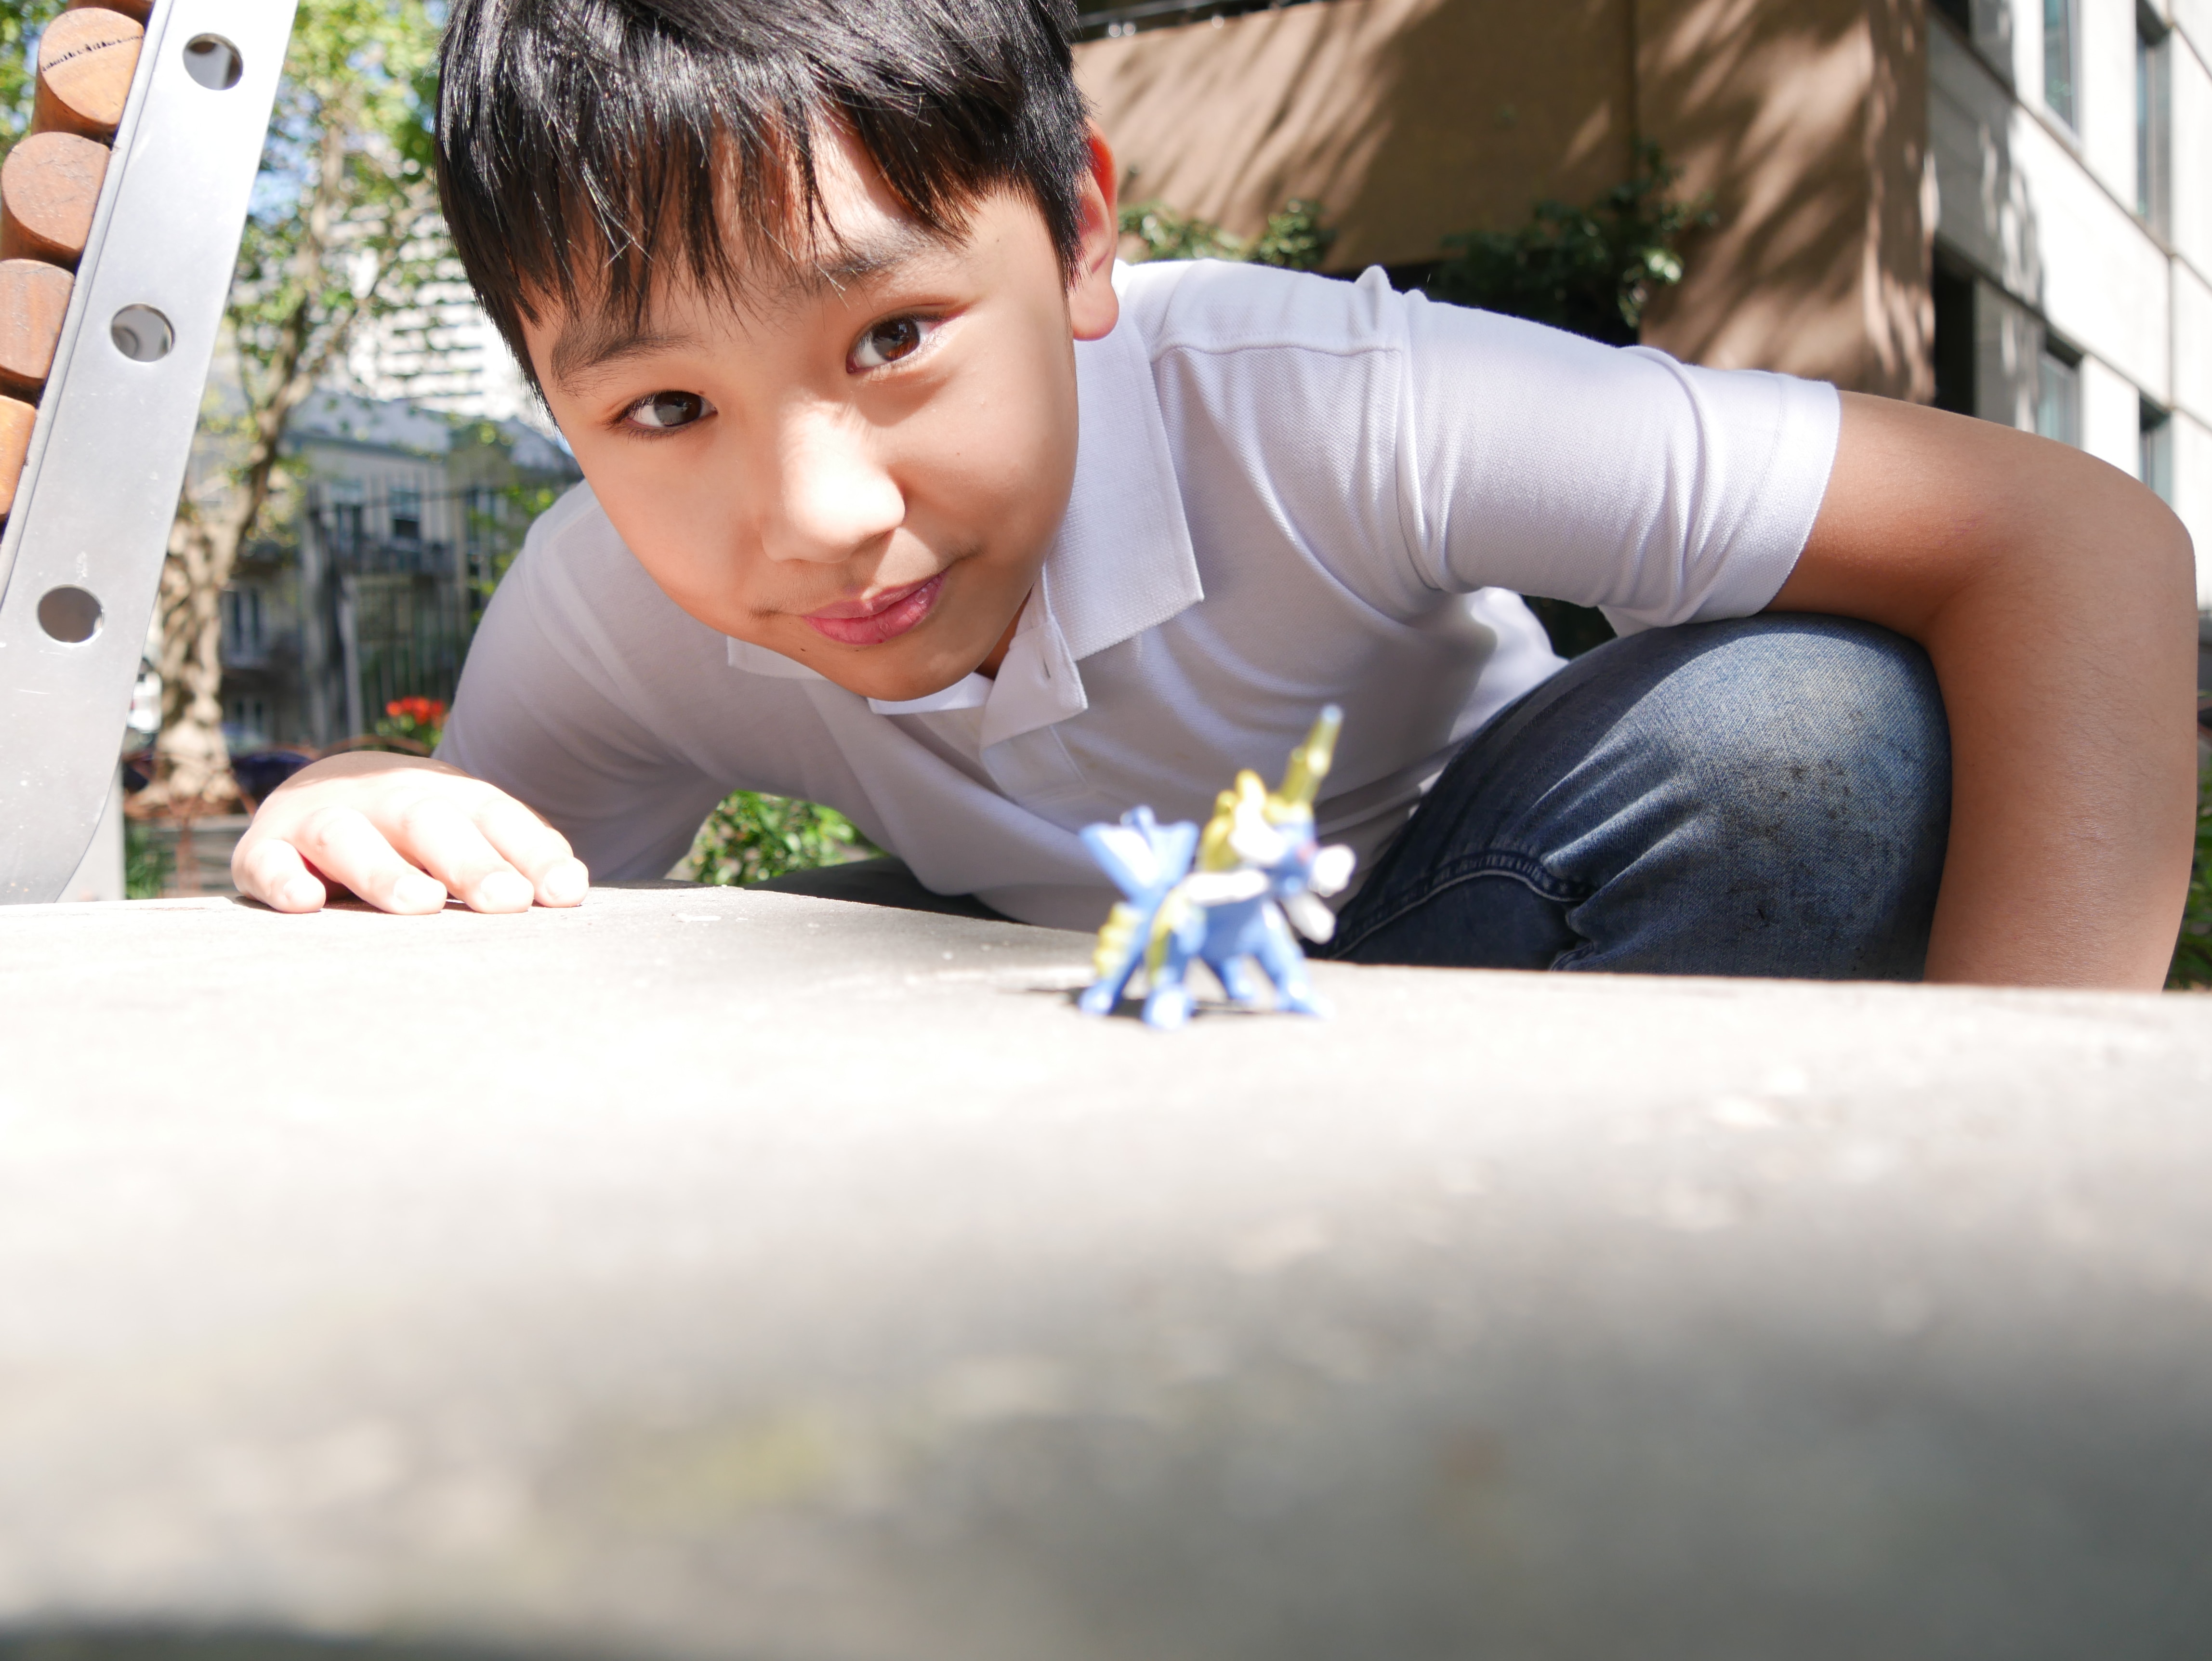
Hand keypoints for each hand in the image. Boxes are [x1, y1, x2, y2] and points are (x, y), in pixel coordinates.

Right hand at [231, 752, 589, 914]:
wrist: (320, 790)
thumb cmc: (415, 831)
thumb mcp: (467, 831)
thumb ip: (517, 855)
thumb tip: (571, 887)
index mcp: (444, 795)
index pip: (494, 817)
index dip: (531, 852)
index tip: (565, 893)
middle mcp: (384, 799)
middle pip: (428, 822)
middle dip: (470, 861)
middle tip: (506, 901)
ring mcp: (321, 820)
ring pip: (348, 838)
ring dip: (384, 870)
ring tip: (422, 904)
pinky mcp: (266, 849)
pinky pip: (268, 862)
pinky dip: (284, 880)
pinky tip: (308, 903)